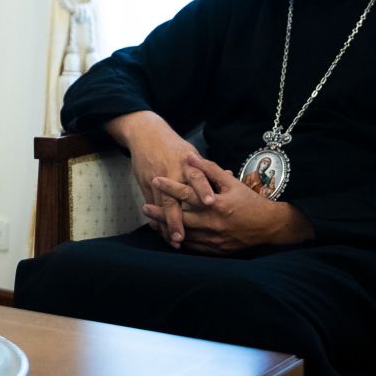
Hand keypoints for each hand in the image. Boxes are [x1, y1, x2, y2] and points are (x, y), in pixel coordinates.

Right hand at [103, 111, 200, 248]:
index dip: (203, 190)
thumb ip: (207, 170)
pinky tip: (162, 232)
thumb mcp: (192, 154)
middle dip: (177, 219)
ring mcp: (156, 180)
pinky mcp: (145, 184)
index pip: (196, 177)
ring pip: (160, 206)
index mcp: (186, 163)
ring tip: (174, 241)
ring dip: (166, 224)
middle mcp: (170, 173)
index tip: (211, 203)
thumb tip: (230, 177)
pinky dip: (156, 219)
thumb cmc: (174, 147)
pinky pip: (152, 205)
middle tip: (182, 237)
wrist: (146, 135)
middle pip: (173, 198)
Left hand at [143, 154, 314, 253]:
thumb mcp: (231, 182)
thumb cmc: (250, 202)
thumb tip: (189, 157)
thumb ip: (209, 169)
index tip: (155, 179)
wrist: (269, 227)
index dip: (170, 186)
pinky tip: (171, 236)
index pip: (187, 194)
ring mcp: (214, 239)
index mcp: (216, 205)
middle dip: (160, 213)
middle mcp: (213, 223)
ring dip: (167, 228)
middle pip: (180, 217)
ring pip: (184, 234)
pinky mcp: (215, 250)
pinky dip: (181, 241)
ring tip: (152, 223)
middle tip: (145, 207)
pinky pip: (193, 247)